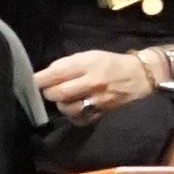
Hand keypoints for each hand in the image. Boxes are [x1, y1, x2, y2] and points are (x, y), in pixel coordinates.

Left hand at [38, 49, 160, 121]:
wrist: (140, 76)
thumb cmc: (111, 63)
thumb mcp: (91, 55)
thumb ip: (69, 64)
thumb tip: (47, 73)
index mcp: (87, 63)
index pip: (56, 73)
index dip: (40, 79)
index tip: (32, 81)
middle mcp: (92, 81)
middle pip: (59, 92)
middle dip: (49, 92)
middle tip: (49, 90)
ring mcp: (97, 99)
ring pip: (67, 107)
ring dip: (60, 104)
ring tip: (62, 98)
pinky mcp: (102, 112)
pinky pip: (80, 118)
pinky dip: (73, 115)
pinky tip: (74, 108)